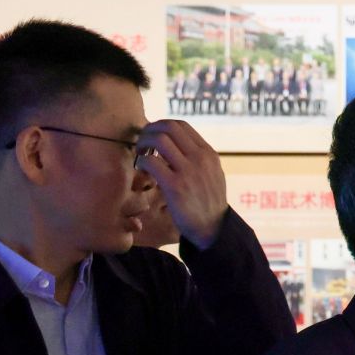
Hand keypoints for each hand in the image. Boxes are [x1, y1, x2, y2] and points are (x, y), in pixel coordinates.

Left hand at [135, 119, 228, 248]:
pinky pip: (151, 161)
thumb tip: (175, 143)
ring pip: (159, 139)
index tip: (153, 137)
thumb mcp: (212, 174)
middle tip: (142, 144)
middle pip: (168, 126)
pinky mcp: (175, 186)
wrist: (213, 229)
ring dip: (144, 143)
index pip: (180, 125)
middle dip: (149, 130)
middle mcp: (200, 159)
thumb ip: (198, 158)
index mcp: (208, 154)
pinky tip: (142, 171)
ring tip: (141, 154)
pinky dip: (141, 162)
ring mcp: (188, 171)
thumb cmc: (207, 202)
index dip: (160, 126)